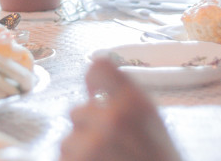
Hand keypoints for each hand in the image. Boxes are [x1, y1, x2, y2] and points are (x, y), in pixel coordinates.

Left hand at [60, 58, 181, 160]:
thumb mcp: (153, 126)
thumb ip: (124, 99)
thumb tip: (90, 72)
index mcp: (133, 104)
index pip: (97, 68)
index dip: (96, 83)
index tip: (100, 97)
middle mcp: (109, 120)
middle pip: (77, 112)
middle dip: (89, 131)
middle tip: (115, 152)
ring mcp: (88, 148)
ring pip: (68, 142)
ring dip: (81, 156)